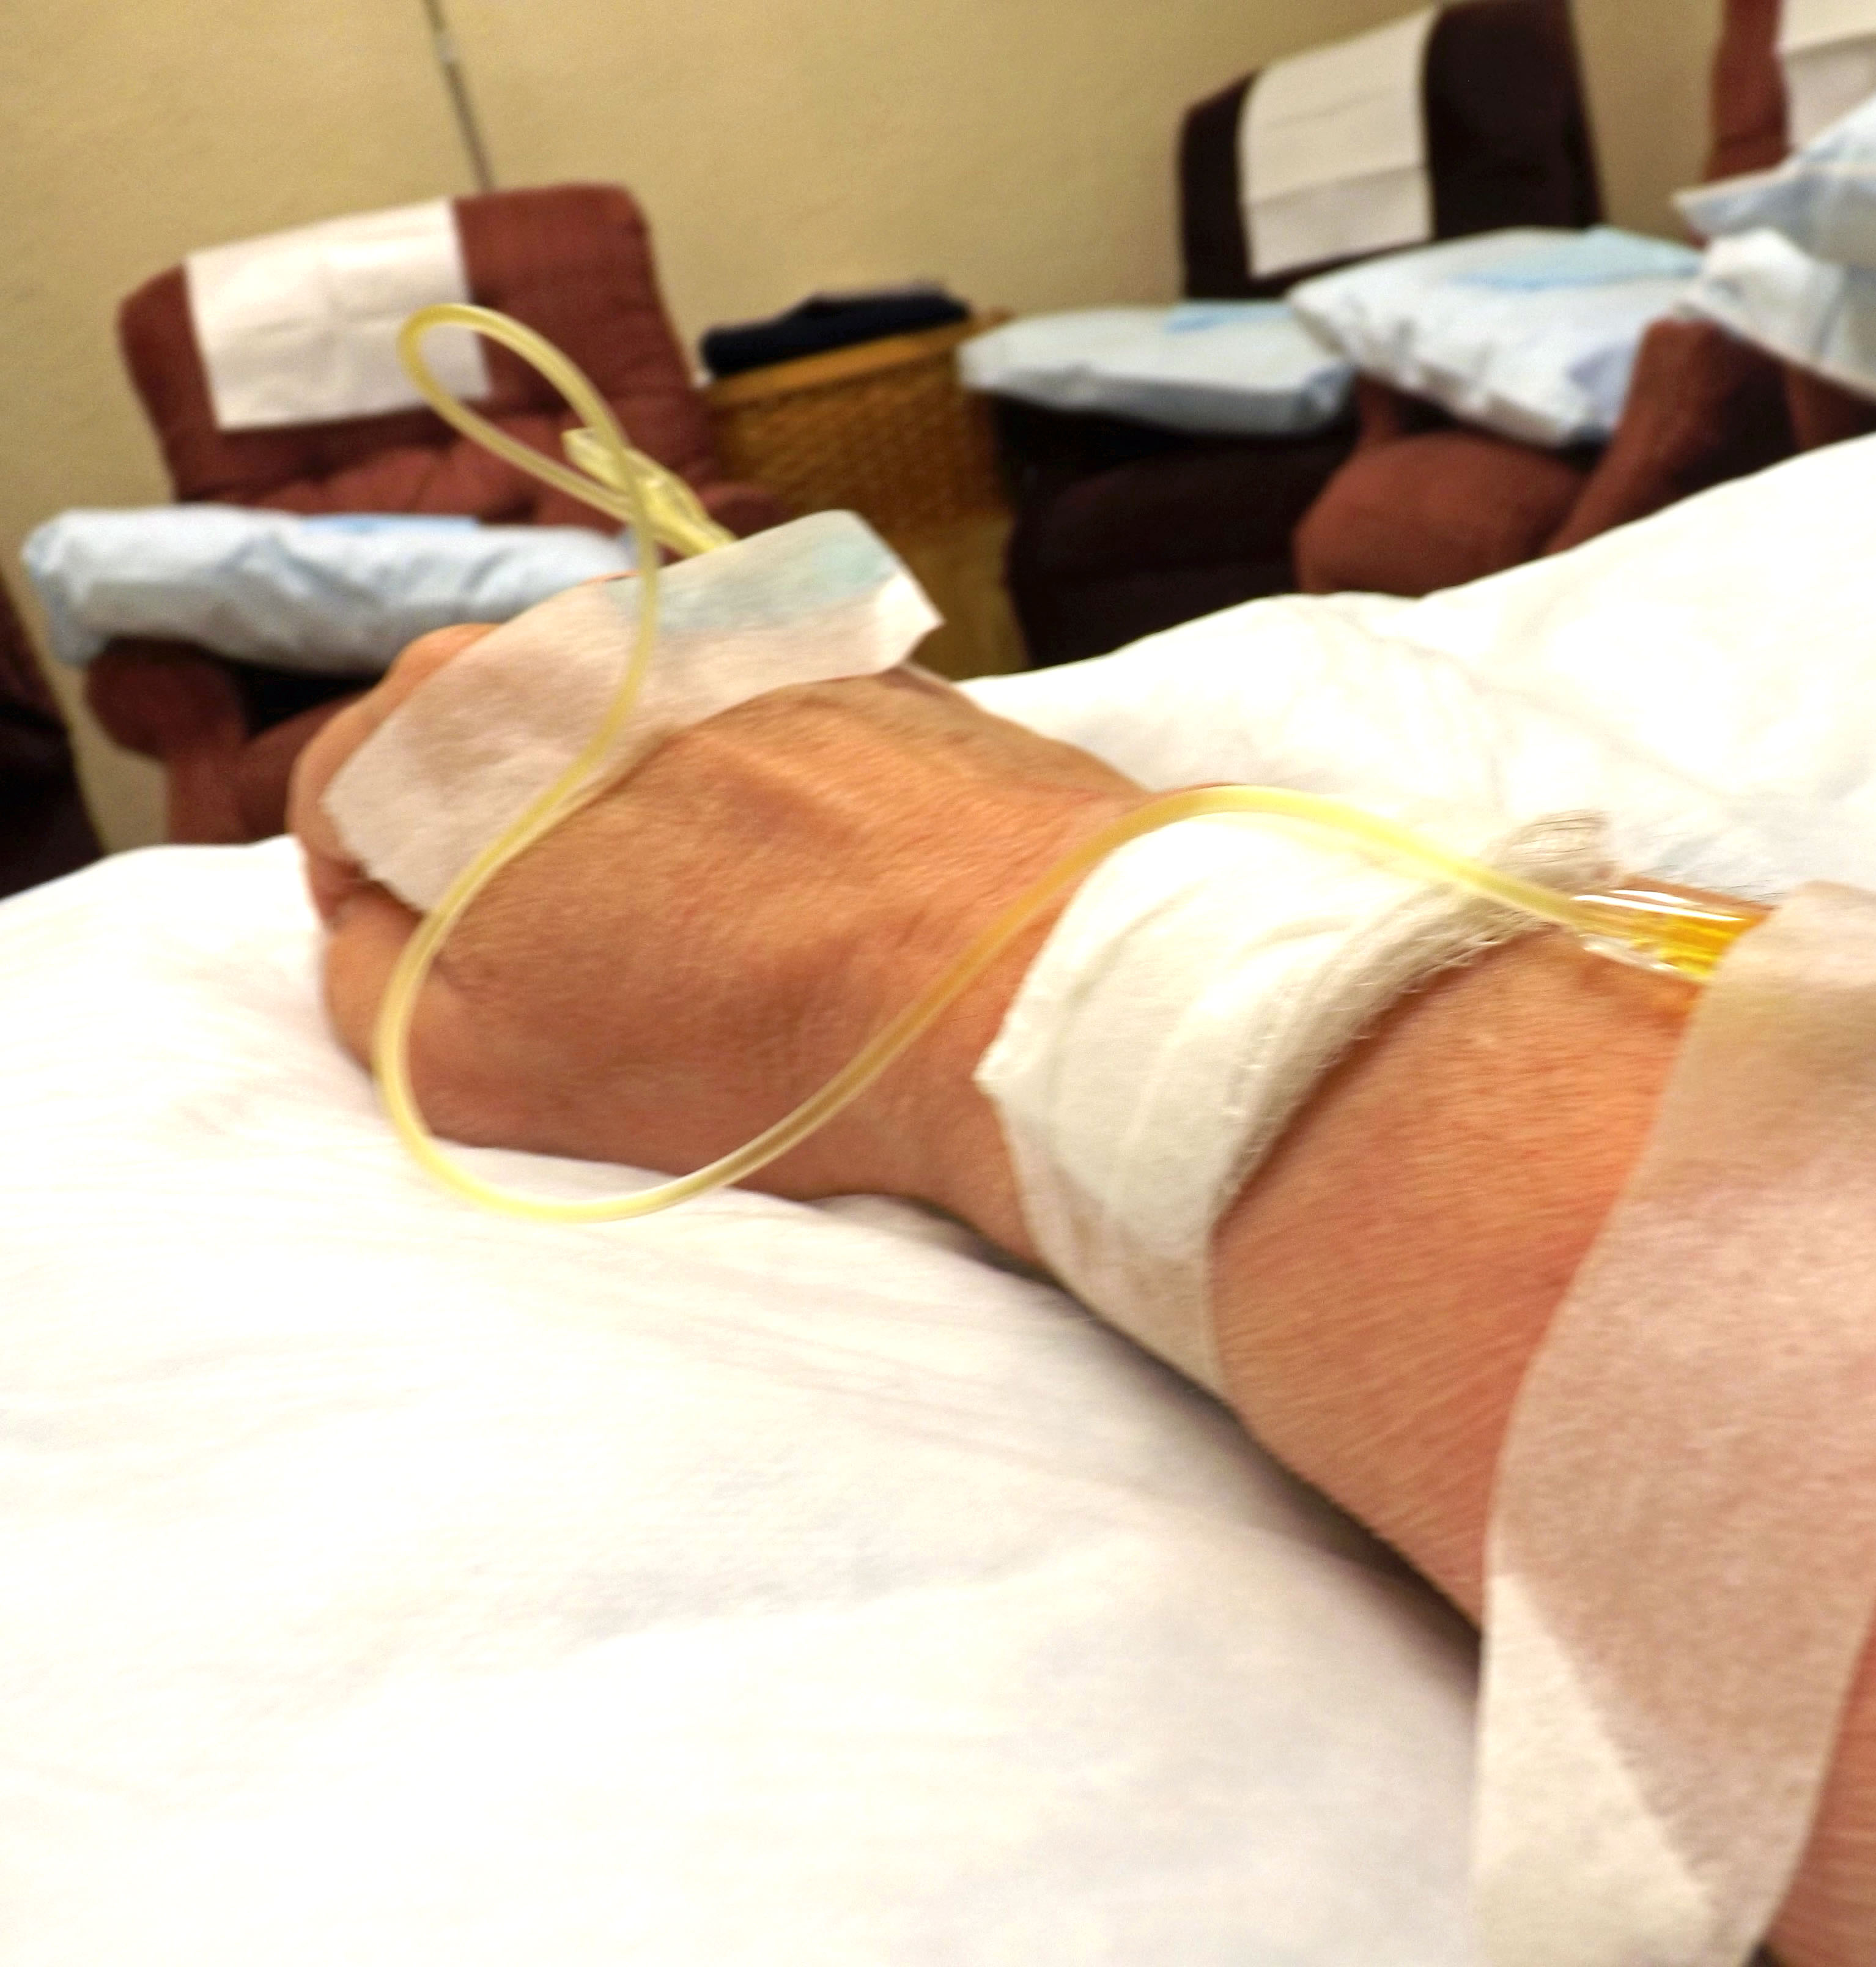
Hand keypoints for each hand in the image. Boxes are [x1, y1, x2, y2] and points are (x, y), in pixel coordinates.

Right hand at [289, 627, 1141, 1247]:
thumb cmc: (750, 1036)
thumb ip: (367, 977)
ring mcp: (732, 628)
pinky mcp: (858, 655)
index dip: (390, 911)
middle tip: (615, 969)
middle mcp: (587, 628)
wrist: (1014, 979)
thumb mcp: (478, 1065)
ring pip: (626, 739)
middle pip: (491, 757)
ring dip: (648, 823)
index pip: (348, 799)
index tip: (474, 979)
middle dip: (520, 859)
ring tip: (736, 931)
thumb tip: (381, 922)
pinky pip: (757, 728)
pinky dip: (766, 800)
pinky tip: (822, 887)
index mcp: (458, 709)